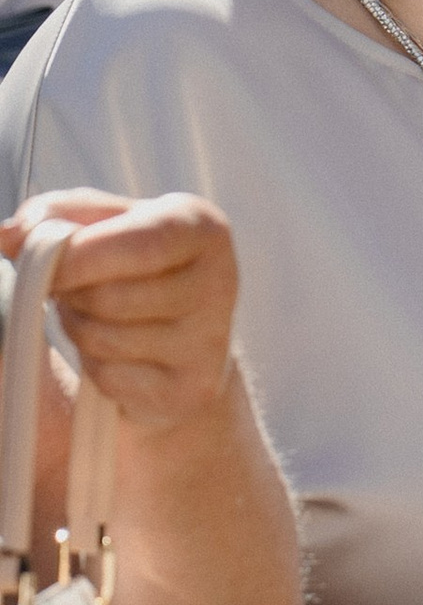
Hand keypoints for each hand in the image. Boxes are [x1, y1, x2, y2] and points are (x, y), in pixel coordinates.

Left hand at [6, 185, 240, 437]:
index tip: (39, 258)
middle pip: (110, 296)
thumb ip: (54, 216)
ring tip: (97, 316)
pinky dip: (98, 366)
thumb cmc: (133, 266)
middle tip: (70, 289)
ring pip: (105, 339)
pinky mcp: (193, 388)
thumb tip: (7, 236)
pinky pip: (112, 378)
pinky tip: (118, 353)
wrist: (185, 335)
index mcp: (200, 228)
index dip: (78, 257)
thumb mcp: (103, 224)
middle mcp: (220, 281)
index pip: (138, 245)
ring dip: (80, 329)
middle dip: (71, 295)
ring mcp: (211, 341)